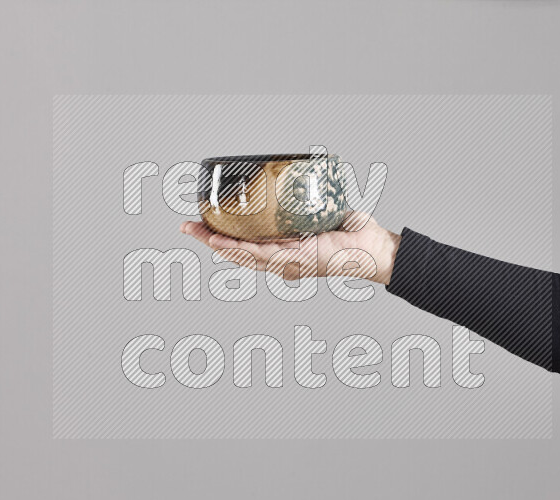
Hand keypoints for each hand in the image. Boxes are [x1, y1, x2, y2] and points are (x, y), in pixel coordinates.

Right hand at [180, 213, 400, 284]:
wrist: (373, 247)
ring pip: (243, 255)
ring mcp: (287, 263)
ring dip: (216, 244)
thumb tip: (292, 177)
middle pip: (236, 253)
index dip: (221, 238)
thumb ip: (302, 202)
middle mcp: (281, 262)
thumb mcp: (318, 214)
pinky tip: (222, 241)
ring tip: (195, 231)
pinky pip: (262, 254)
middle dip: (208, 240)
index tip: (200, 226)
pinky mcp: (296, 260)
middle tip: (185, 227)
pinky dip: (240, 248)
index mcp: (284, 252)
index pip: (245, 246)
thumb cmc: (352, 234)